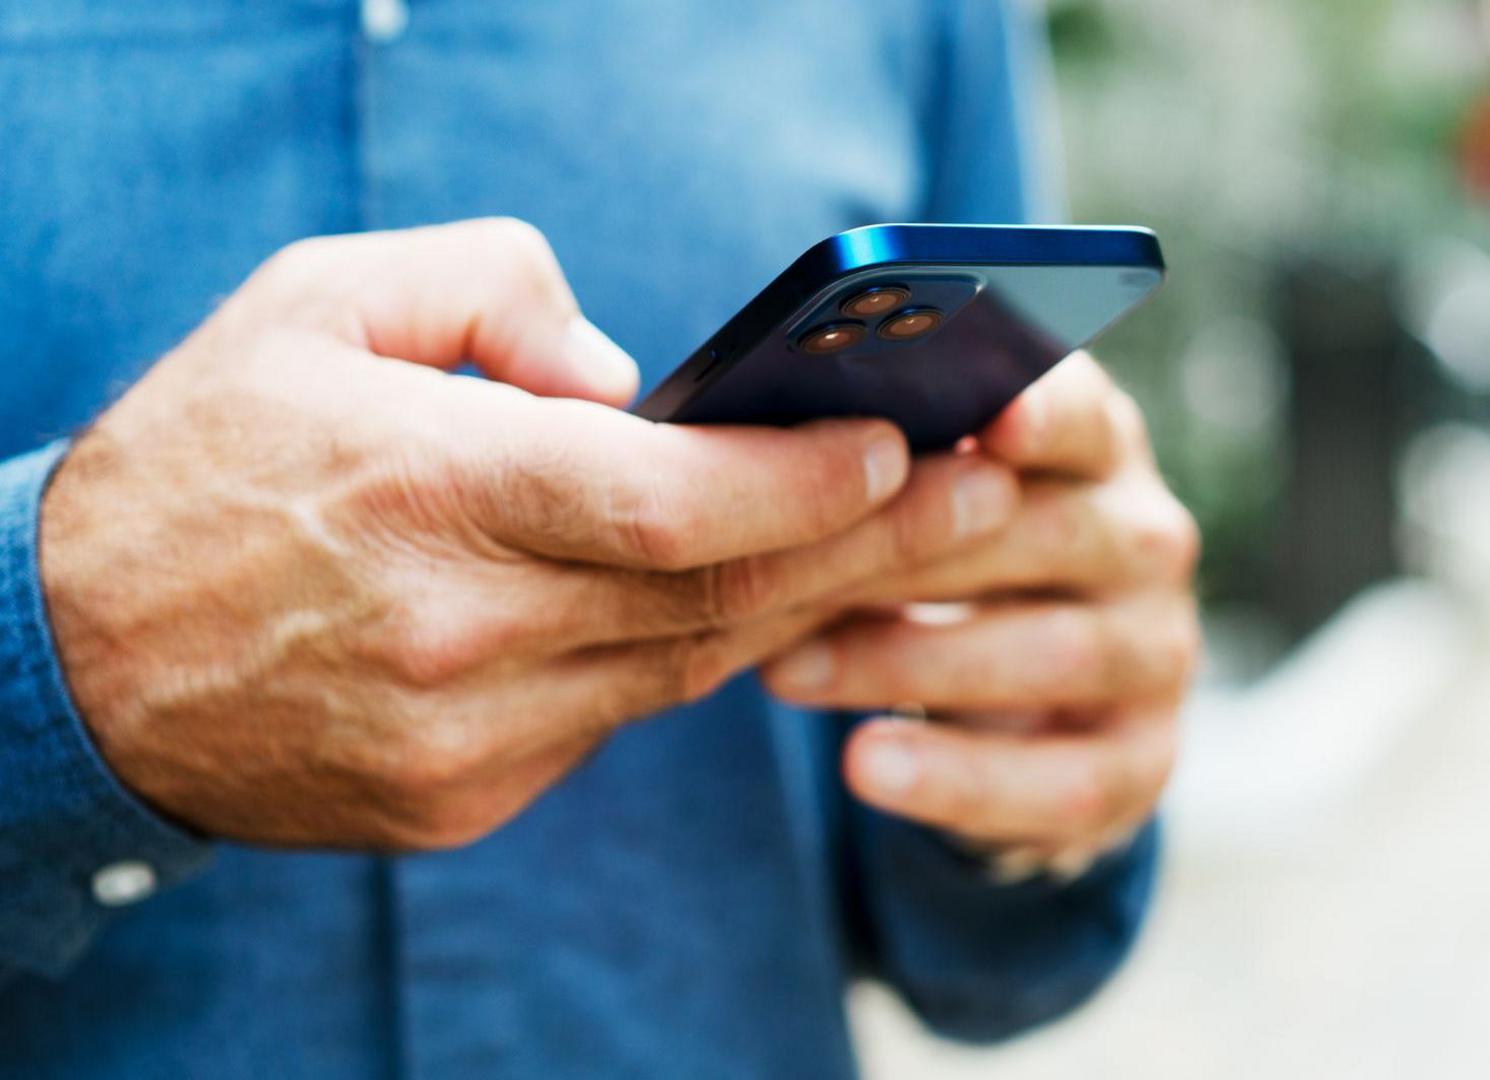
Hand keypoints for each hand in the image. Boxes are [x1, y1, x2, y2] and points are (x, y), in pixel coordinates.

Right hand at [42, 219, 1019, 850]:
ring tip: (903, 543)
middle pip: (713, 598)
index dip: (804, 484)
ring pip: (684, 669)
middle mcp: (455, 633)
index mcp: (422, 490)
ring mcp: (462, 739)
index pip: (666, 504)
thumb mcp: (315, 304)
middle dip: (869, 548)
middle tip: (985, 496)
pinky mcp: (459, 801)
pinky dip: (685, 656)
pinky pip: (614, 721)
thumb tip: (629, 378)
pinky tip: (751, 605)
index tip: (905, 447)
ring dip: (804, 606)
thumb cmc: (205, 458)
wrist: (68, 662)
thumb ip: (489, 293)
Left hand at [763, 354, 1198, 872]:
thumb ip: (887, 467)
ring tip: (787, 672)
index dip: (1041, 414)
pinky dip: (959, 778)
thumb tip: (778, 445)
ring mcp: (1158, 652)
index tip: (986, 422)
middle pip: (1051, 533)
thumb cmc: (939, 564)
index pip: (1083, 415)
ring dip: (910, 664)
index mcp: (1096, 449)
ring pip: (1057, 654)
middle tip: (784, 569)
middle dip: (912, 553)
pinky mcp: (1144, 759)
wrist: (1009, 712)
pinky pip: (1065, 779)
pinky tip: (865, 765)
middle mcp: (1146, 540)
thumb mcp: (920, 504)